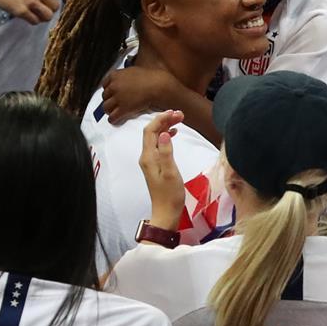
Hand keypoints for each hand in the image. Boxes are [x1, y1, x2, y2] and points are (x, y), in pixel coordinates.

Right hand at [0, 0, 72, 24]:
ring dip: (44, 15)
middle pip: (56, 5)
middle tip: (44, 4)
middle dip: (52, 6)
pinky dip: (34, 20)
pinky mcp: (21, 11)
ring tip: (38, 11)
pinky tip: (29, 15)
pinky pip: (35, 21)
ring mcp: (30, 2)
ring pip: (48, 16)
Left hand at [102, 66, 172, 123]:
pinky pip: (112, 117)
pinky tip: (116, 119)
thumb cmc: (148, 77)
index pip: (104, 84)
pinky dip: (113, 119)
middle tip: (114, 103)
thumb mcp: (131, 71)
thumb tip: (120, 79)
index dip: (108, 90)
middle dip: (109, 100)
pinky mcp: (123, 109)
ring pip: (105, 107)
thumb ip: (122, 75)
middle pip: (104, 96)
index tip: (111, 93)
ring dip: (109, 110)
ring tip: (113, 111)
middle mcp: (114, 86)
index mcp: (115, 75)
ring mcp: (117, 98)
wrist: (156, 85)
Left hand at [139, 110, 185, 230]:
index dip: (160, 119)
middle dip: (164, 120)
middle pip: (152, 132)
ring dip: (165, 127)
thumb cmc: (170, 194)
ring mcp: (150, 160)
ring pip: (155, 137)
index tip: (174, 113)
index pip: (150, 131)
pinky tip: (174, 133)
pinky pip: (158, 145)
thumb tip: (164, 134)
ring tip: (180, 120)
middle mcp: (146, 157)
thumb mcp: (171, 173)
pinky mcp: (156, 164)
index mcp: (148, 157)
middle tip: (180, 114)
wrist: (166, 212)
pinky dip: (166, 136)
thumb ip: (166, 152)